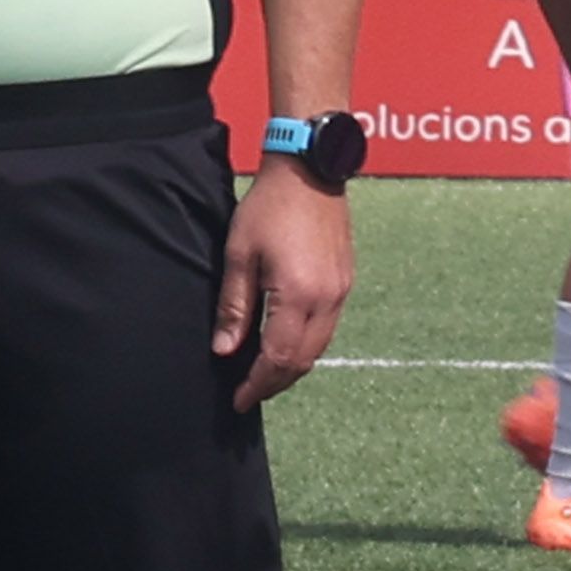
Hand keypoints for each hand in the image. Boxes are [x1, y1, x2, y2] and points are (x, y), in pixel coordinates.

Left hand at [212, 164, 354, 409]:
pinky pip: (327, 328)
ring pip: (318, 348)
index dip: (256, 384)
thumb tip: (225, 351)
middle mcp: (327, 300)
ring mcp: (341, 292)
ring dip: (291, 366)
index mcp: (298, 296)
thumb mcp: (238, 255)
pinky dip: (305, 345)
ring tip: (263, 373)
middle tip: (248, 393)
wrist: (310, 170)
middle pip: (303, 361)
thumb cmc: (268, 208)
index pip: (278, 358)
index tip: (237, 400)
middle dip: (274, 383)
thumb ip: (233, 306)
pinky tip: (285, 342)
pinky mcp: (345, 281)